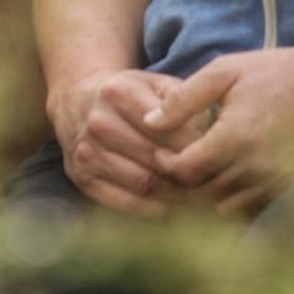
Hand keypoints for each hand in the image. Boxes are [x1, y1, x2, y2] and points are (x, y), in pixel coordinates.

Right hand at [49, 66, 211, 216]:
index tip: (216, 158)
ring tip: (196, 196)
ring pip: (143, 183)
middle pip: (156, 159)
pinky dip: (150, 208)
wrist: (77, 101)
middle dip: (188, 174)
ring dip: (174, 195)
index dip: (197, 148)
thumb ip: (185, 103)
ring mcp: (87, 151)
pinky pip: (123, 202)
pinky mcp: (81, 177)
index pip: (169, 130)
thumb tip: (211, 136)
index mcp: (120, 93)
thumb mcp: (156, 84)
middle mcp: (99, 122)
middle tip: (211, 184)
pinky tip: (169, 205)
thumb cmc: (130, 95)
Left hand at [145, 43, 293, 214]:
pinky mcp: (289, 187)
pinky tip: (227, 176)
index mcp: (234, 138)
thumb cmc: (275, 72)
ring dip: (208, 192)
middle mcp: (255, 167)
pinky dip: (234, 197)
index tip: (161, 152)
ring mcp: (275, 181)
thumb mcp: (224, 72)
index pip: (186, 171)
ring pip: (226, 205)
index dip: (167, 164)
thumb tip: (149, 122)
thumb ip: (184, 99)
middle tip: (174, 164)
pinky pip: (251, 206)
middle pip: (203, 192)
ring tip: (199, 171)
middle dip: (184, 181)